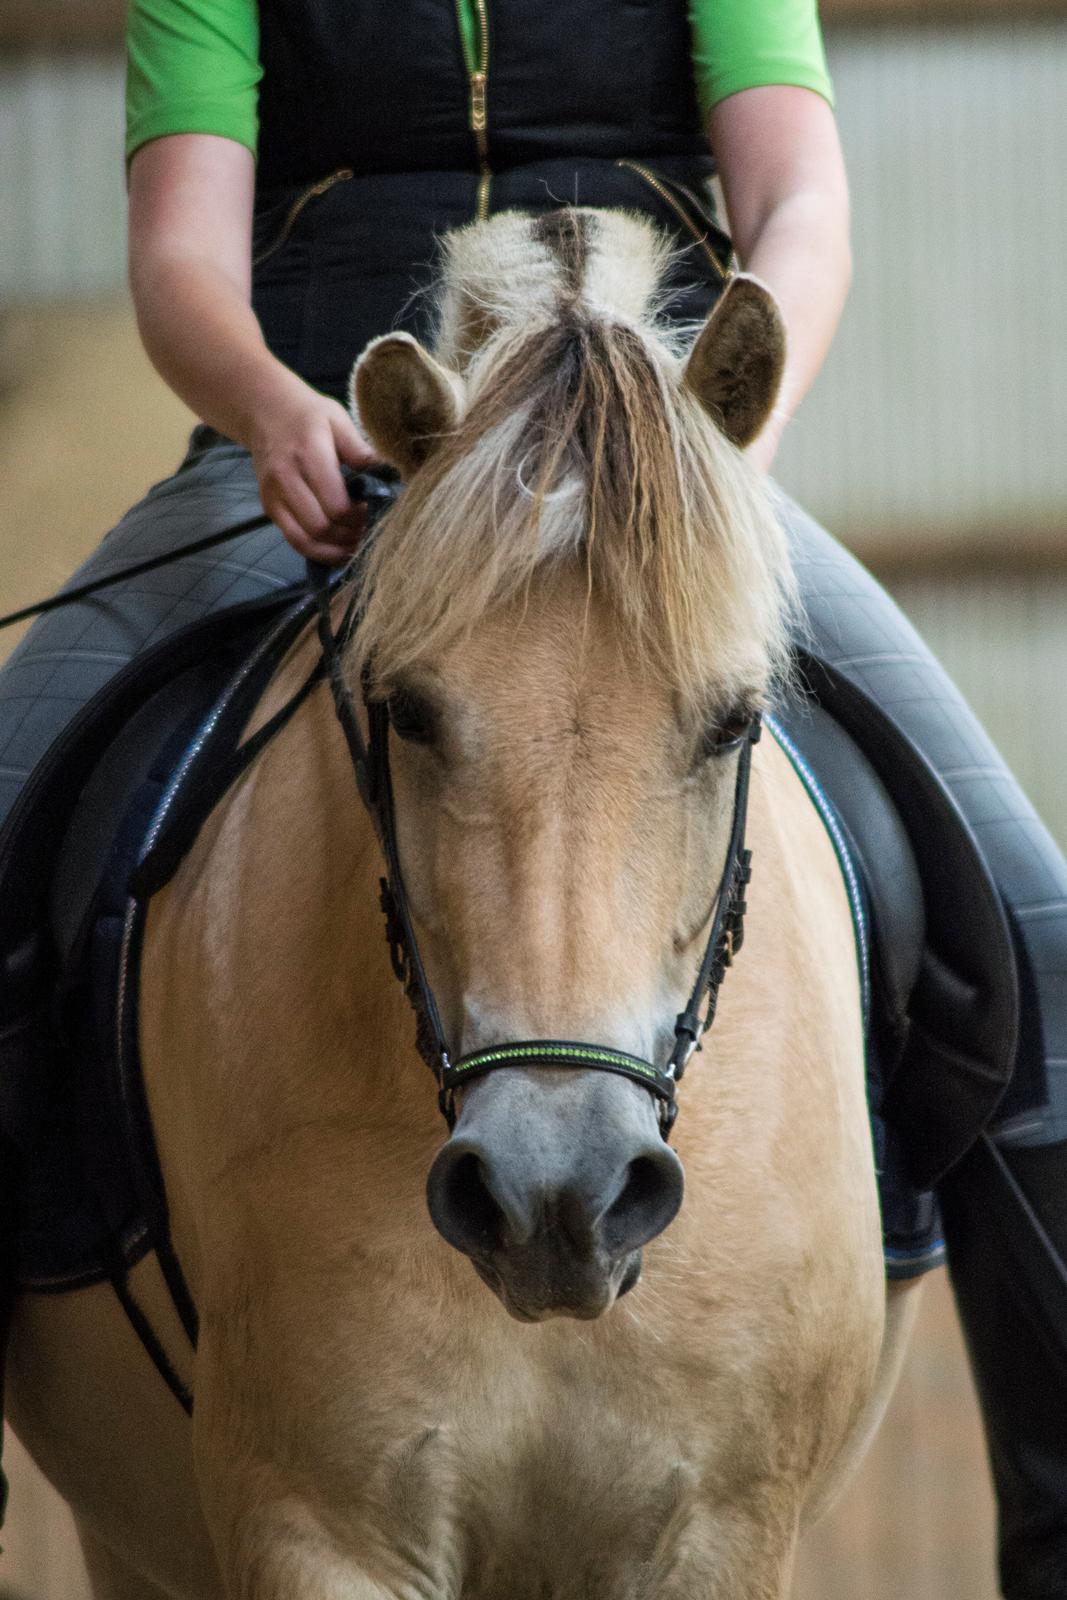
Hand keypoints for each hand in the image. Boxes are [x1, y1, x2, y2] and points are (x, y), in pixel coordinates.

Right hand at [250, 382, 379, 563]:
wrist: (265, 411)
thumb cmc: (309, 415)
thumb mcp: (338, 420)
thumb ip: (360, 449)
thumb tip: (386, 472)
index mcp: (309, 455)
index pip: (336, 505)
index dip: (358, 517)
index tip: (370, 510)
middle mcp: (286, 478)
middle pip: (321, 528)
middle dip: (348, 536)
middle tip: (366, 530)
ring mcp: (274, 496)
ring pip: (306, 541)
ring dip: (334, 550)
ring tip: (354, 544)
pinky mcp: (269, 508)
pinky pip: (293, 540)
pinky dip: (317, 551)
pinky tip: (336, 547)